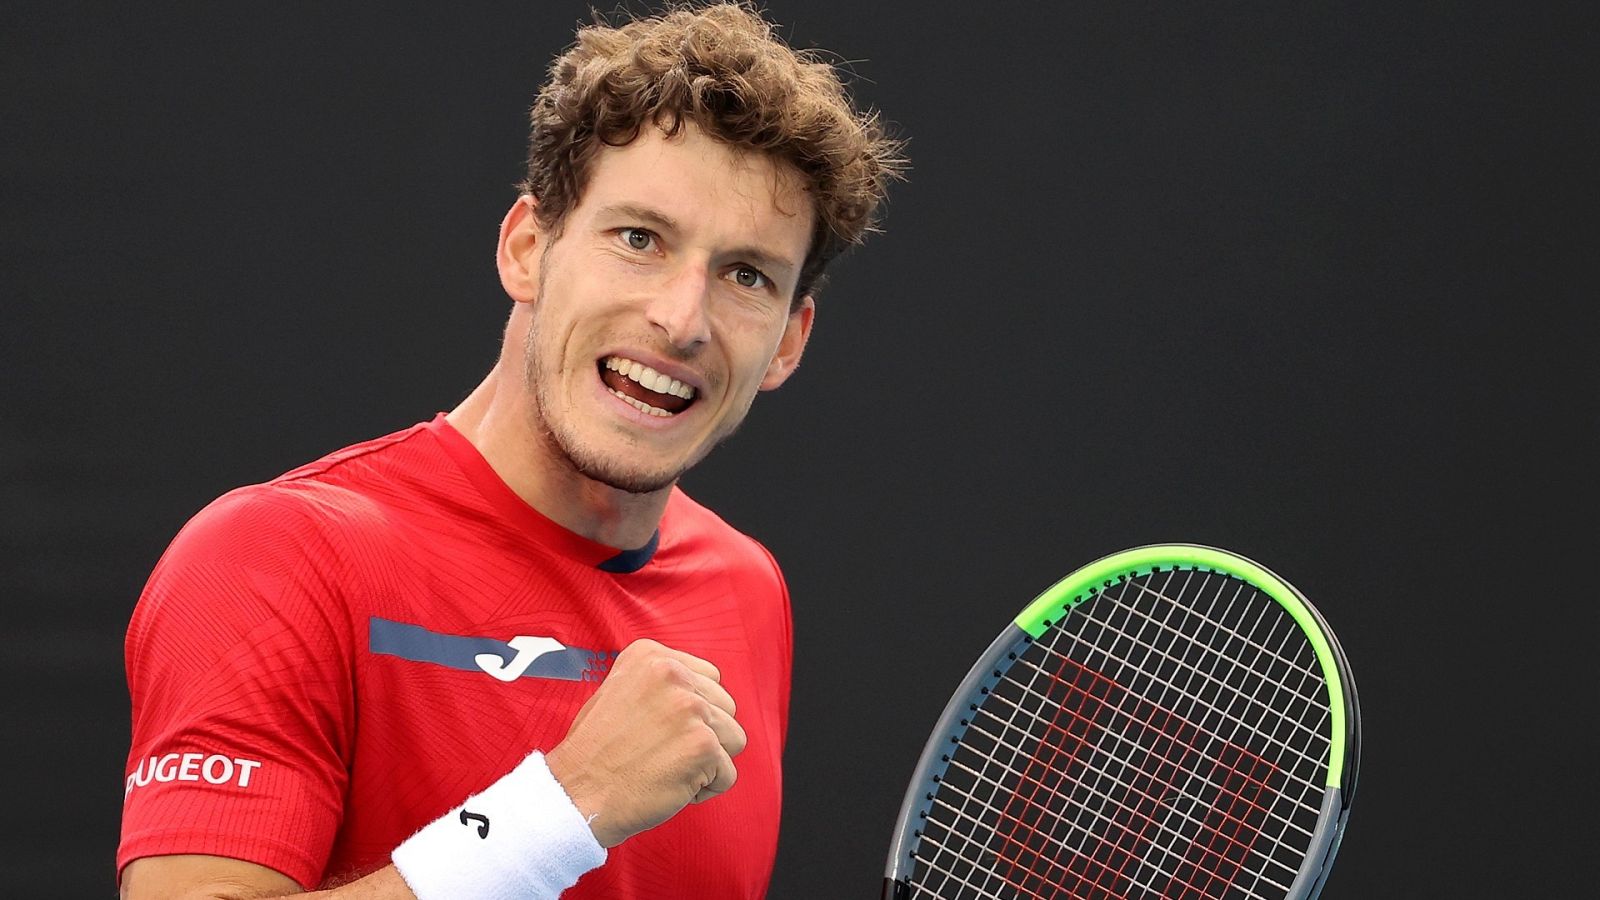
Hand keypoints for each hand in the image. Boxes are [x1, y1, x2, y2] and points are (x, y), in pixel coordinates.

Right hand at [544, 638, 745, 847]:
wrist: (576, 793)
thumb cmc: (595, 751)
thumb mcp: (620, 690)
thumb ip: (661, 683)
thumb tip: (704, 690)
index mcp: (652, 655)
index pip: (710, 679)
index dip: (692, 712)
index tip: (662, 729)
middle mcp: (674, 674)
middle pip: (726, 708)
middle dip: (703, 735)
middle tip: (662, 752)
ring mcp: (690, 709)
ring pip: (733, 739)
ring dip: (706, 762)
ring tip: (667, 768)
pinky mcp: (702, 746)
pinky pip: (727, 775)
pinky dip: (703, 789)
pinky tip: (670, 786)